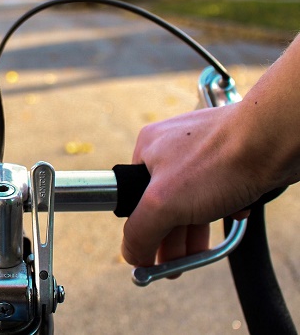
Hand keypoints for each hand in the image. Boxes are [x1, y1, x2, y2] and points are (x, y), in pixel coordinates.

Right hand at [122, 105, 261, 267]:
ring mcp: (202, 151)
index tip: (151, 257)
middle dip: (171, 237)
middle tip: (175, 265)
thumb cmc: (218, 160)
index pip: (133, 197)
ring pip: (193, 199)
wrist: (274, 139)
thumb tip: (130, 253)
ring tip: (199, 254)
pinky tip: (233, 212)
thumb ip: (139, 231)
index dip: (143, 229)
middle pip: (164, 203)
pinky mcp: (229, 157)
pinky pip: (219, 190)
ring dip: (196, 229)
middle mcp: (172, 147)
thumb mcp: (163, 203)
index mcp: (147, 149)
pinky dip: (225, 207)